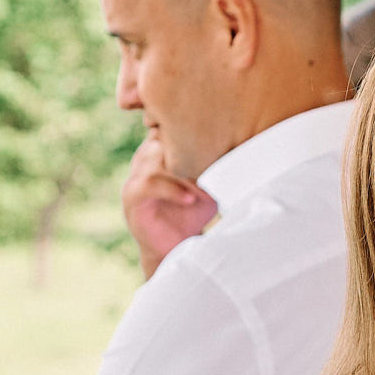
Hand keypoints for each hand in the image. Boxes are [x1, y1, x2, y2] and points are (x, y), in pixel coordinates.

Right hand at [122, 137, 214, 278]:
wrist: (176, 247)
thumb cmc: (193, 213)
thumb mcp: (208, 185)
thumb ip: (215, 165)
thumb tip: (243, 148)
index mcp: (161, 150)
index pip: (171, 127)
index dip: (193, 134)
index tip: (219, 148)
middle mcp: (145, 158)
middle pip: (163, 140)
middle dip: (191, 155)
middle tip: (215, 170)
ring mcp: (135, 176)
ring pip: (157, 160)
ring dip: (185, 175)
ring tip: (205, 190)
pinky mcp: (132, 197)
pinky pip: (148, 184)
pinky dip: (172, 190)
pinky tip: (190, 200)